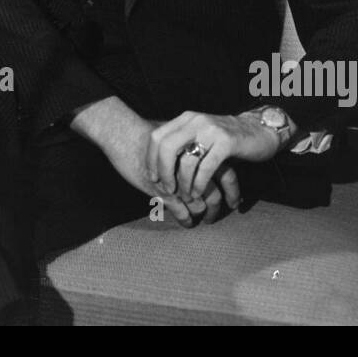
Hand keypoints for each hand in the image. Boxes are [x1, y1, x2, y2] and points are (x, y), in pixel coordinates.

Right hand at [71, 98, 238, 226]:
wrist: (122, 133)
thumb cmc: (146, 135)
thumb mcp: (174, 140)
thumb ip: (189, 149)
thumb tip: (202, 156)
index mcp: (199, 152)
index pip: (226, 174)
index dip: (233, 190)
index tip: (235, 201)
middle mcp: (191, 167)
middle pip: (214, 193)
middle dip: (218, 208)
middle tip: (216, 215)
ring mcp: (177, 180)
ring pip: (199, 205)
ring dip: (202, 214)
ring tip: (204, 219)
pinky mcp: (162, 190)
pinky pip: (180, 210)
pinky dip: (185, 219)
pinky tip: (187, 223)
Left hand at [146, 111, 280, 202]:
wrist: (259, 131)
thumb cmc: (226, 139)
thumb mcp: (200, 134)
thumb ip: (182, 142)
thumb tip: (157, 164)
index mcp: (186, 118)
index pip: (157, 136)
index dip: (151, 159)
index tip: (153, 177)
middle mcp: (196, 121)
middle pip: (166, 147)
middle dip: (164, 172)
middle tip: (167, 189)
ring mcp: (211, 130)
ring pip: (187, 160)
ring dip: (183, 183)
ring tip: (185, 196)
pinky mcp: (227, 142)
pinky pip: (206, 167)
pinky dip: (199, 184)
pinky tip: (198, 193)